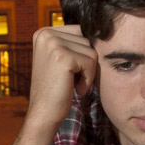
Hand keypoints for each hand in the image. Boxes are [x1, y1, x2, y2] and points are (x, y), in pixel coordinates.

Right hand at [3, 25, 96, 144]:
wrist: (43, 113)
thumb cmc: (56, 89)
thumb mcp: (59, 59)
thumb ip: (72, 43)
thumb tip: (101, 31)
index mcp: (44, 32)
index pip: (80, 31)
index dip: (82, 54)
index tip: (68, 71)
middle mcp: (46, 34)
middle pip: (87, 40)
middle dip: (85, 63)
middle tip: (69, 80)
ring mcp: (53, 44)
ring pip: (91, 52)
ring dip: (87, 72)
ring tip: (71, 84)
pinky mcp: (63, 57)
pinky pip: (91, 63)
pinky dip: (88, 80)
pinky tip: (74, 89)